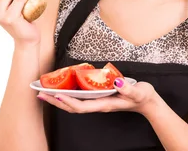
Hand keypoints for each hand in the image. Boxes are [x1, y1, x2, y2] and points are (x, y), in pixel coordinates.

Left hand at [37, 77, 157, 115]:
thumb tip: (117, 82)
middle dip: (55, 101)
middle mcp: (98, 105)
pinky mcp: (99, 97)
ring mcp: (98, 102)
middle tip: (40, 93)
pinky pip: (79, 98)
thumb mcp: (137, 91)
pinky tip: (62, 88)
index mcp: (104, 104)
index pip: (81, 106)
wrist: (147, 102)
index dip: (67, 102)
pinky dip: (68, 95)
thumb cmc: (142, 96)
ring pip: (73, 104)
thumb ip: (127, 88)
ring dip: (58, 99)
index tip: (55, 95)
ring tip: (44, 92)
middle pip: (72, 107)